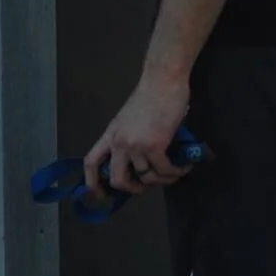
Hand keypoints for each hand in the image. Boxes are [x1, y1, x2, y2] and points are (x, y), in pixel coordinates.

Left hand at [83, 75, 192, 198]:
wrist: (163, 80)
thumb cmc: (150, 95)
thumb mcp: (128, 119)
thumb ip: (127, 139)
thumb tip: (138, 163)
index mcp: (110, 135)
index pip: (90, 163)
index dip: (93, 184)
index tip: (102, 195)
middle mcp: (119, 143)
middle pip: (117, 179)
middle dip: (132, 189)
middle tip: (145, 187)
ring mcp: (136, 145)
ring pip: (147, 177)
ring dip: (163, 179)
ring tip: (174, 172)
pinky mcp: (155, 146)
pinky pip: (164, 170)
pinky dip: (176, 172)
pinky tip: (184, 167)